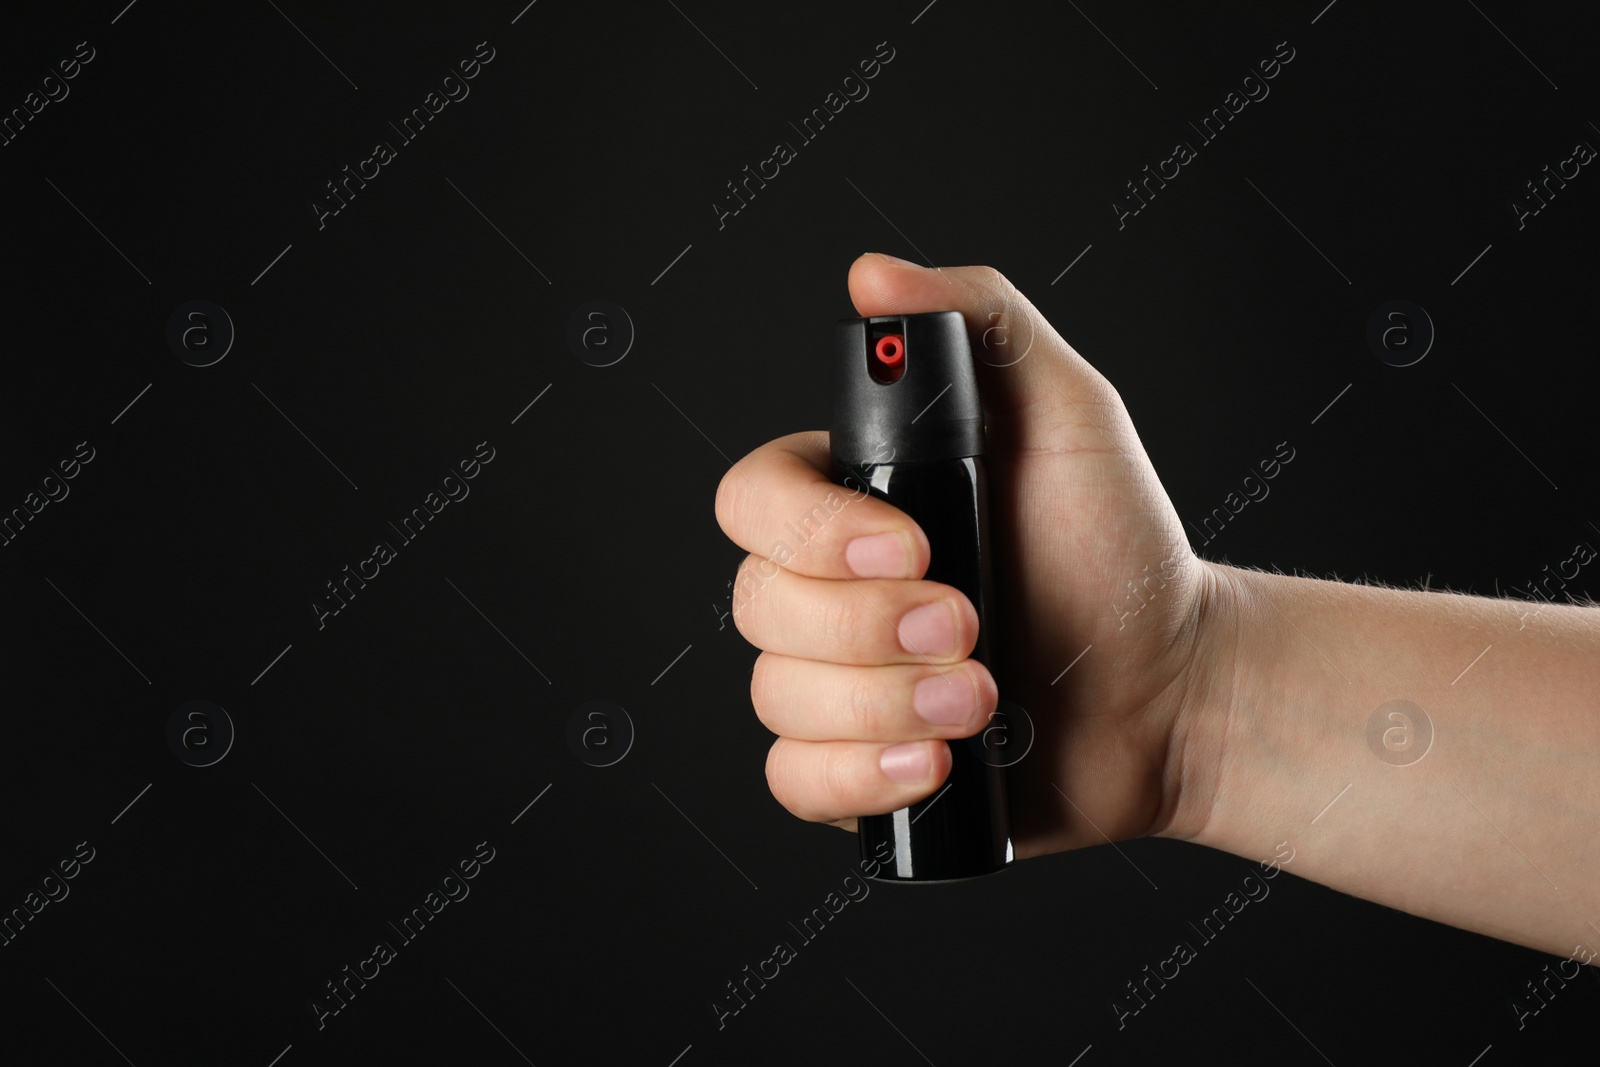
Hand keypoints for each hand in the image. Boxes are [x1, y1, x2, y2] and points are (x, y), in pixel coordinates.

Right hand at [714, 254, 1227, 859]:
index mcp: (856, 502)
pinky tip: (936, 764)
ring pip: (775, 694)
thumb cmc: (1119, 550)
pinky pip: (793, 780)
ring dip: (883, 705)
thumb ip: (982, 322)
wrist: (1172, 690)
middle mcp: (830, 590)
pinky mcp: (856, 768)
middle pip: (756, 603)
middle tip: (974, 626)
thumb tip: (872, 275)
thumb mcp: (1070, 411)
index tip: (916, 543)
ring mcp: (838, 683)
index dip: (811, 530)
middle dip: (868, 627)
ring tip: (985, 702)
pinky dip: (857, 779)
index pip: (754, 500)